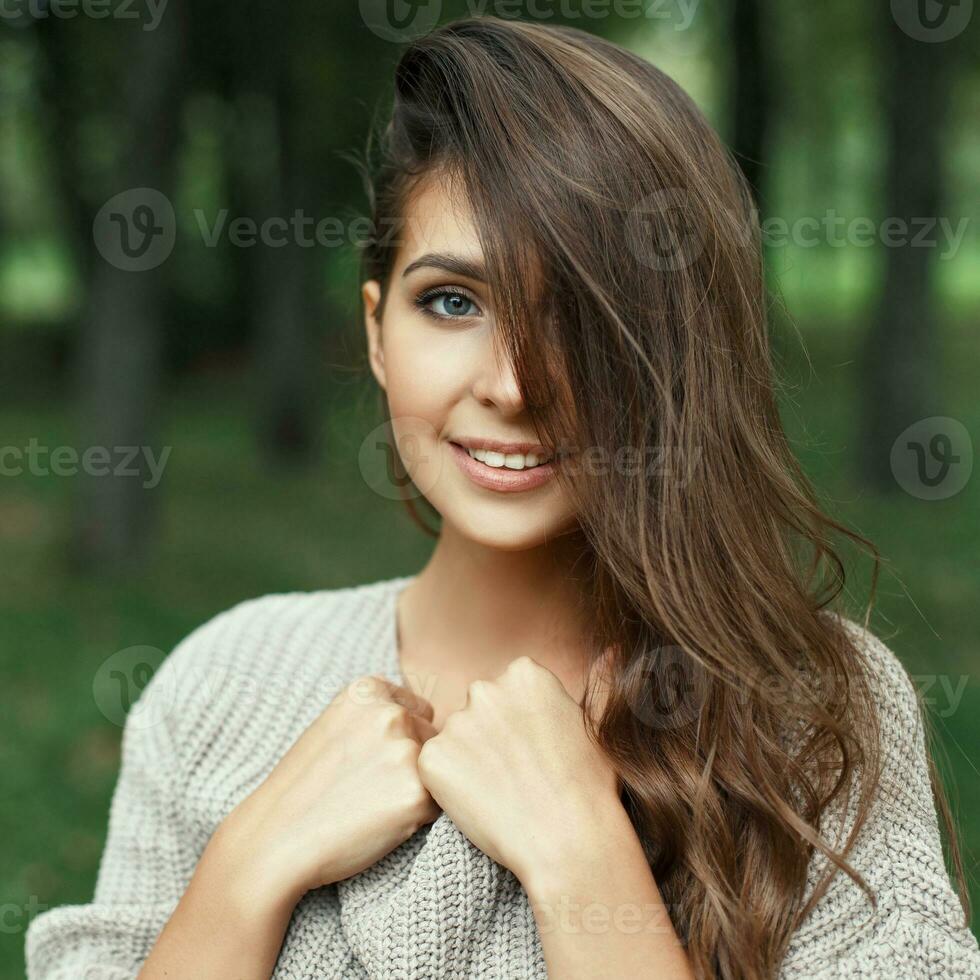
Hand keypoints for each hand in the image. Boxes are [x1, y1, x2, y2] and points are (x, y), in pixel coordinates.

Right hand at [213, 675, 440, 905]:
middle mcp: (391, 712)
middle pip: (433, 739)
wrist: (275, 839)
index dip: (402, 742)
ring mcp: (405, 751)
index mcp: (368, 690)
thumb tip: (429, 716)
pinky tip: (380, 823)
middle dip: (413, 763)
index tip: (370, 762)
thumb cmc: (303, 788)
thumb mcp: (334, 724)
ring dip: (418, 788)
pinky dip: (418, 818)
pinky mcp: (416, 793)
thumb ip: (377, 712)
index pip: (420, 711)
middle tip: (369, 789)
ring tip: (373, 805)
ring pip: (437, 772)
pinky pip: (439, 805)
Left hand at [415, 655, 619, 885]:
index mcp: (525, 673)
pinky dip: (448, 787)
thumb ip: (599, 681)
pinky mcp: (433, 758)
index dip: (521, 725)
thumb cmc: (591, 786)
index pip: (508, 689)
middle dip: (491, 737)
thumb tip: (611, 649)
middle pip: (479, 710)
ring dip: (470, 762)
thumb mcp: (601, 723)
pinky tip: (482, 804)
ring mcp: (456, 723)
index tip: (537, 752)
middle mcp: (486, 688)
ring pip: (457, 739)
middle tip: (519, 775)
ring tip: (503, 794)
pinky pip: (434, 768)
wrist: (568, 840)